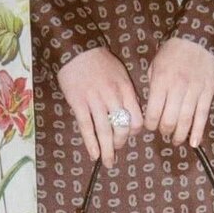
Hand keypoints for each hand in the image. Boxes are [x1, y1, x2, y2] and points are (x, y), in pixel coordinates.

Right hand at [56, 47, 143, 167]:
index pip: (136, 118)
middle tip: (118, 148)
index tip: (131, 135)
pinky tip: (94, 155)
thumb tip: (131, 115)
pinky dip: (91, 143)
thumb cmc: (100, 62)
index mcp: (125, 89)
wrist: (77, 50)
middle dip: (121, 142)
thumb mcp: (121, 74)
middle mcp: (112, 96)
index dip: (135, 131)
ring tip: (109, 161)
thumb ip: (127, 93)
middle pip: (122, 127)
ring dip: (108, 149)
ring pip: (104, 130)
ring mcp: (94, 100)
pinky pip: (86, 127)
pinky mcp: (78, 103)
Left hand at [144, 37, 213, 147]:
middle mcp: (177, 88)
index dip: (150, 125)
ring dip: (180, 135)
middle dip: (164, 131)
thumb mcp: (155, 65)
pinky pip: (202, 116)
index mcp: (161, 81)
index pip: (153, 112)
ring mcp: (194, 91)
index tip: (150, 127)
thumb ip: (152, 87)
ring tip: (176, 140)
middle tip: (164, 132)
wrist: (196, 39)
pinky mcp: (207, 93)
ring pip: (186, 121)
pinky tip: (194, 143)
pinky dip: (198, 132)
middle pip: (169, 120)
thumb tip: (151, 108)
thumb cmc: (171, 53)